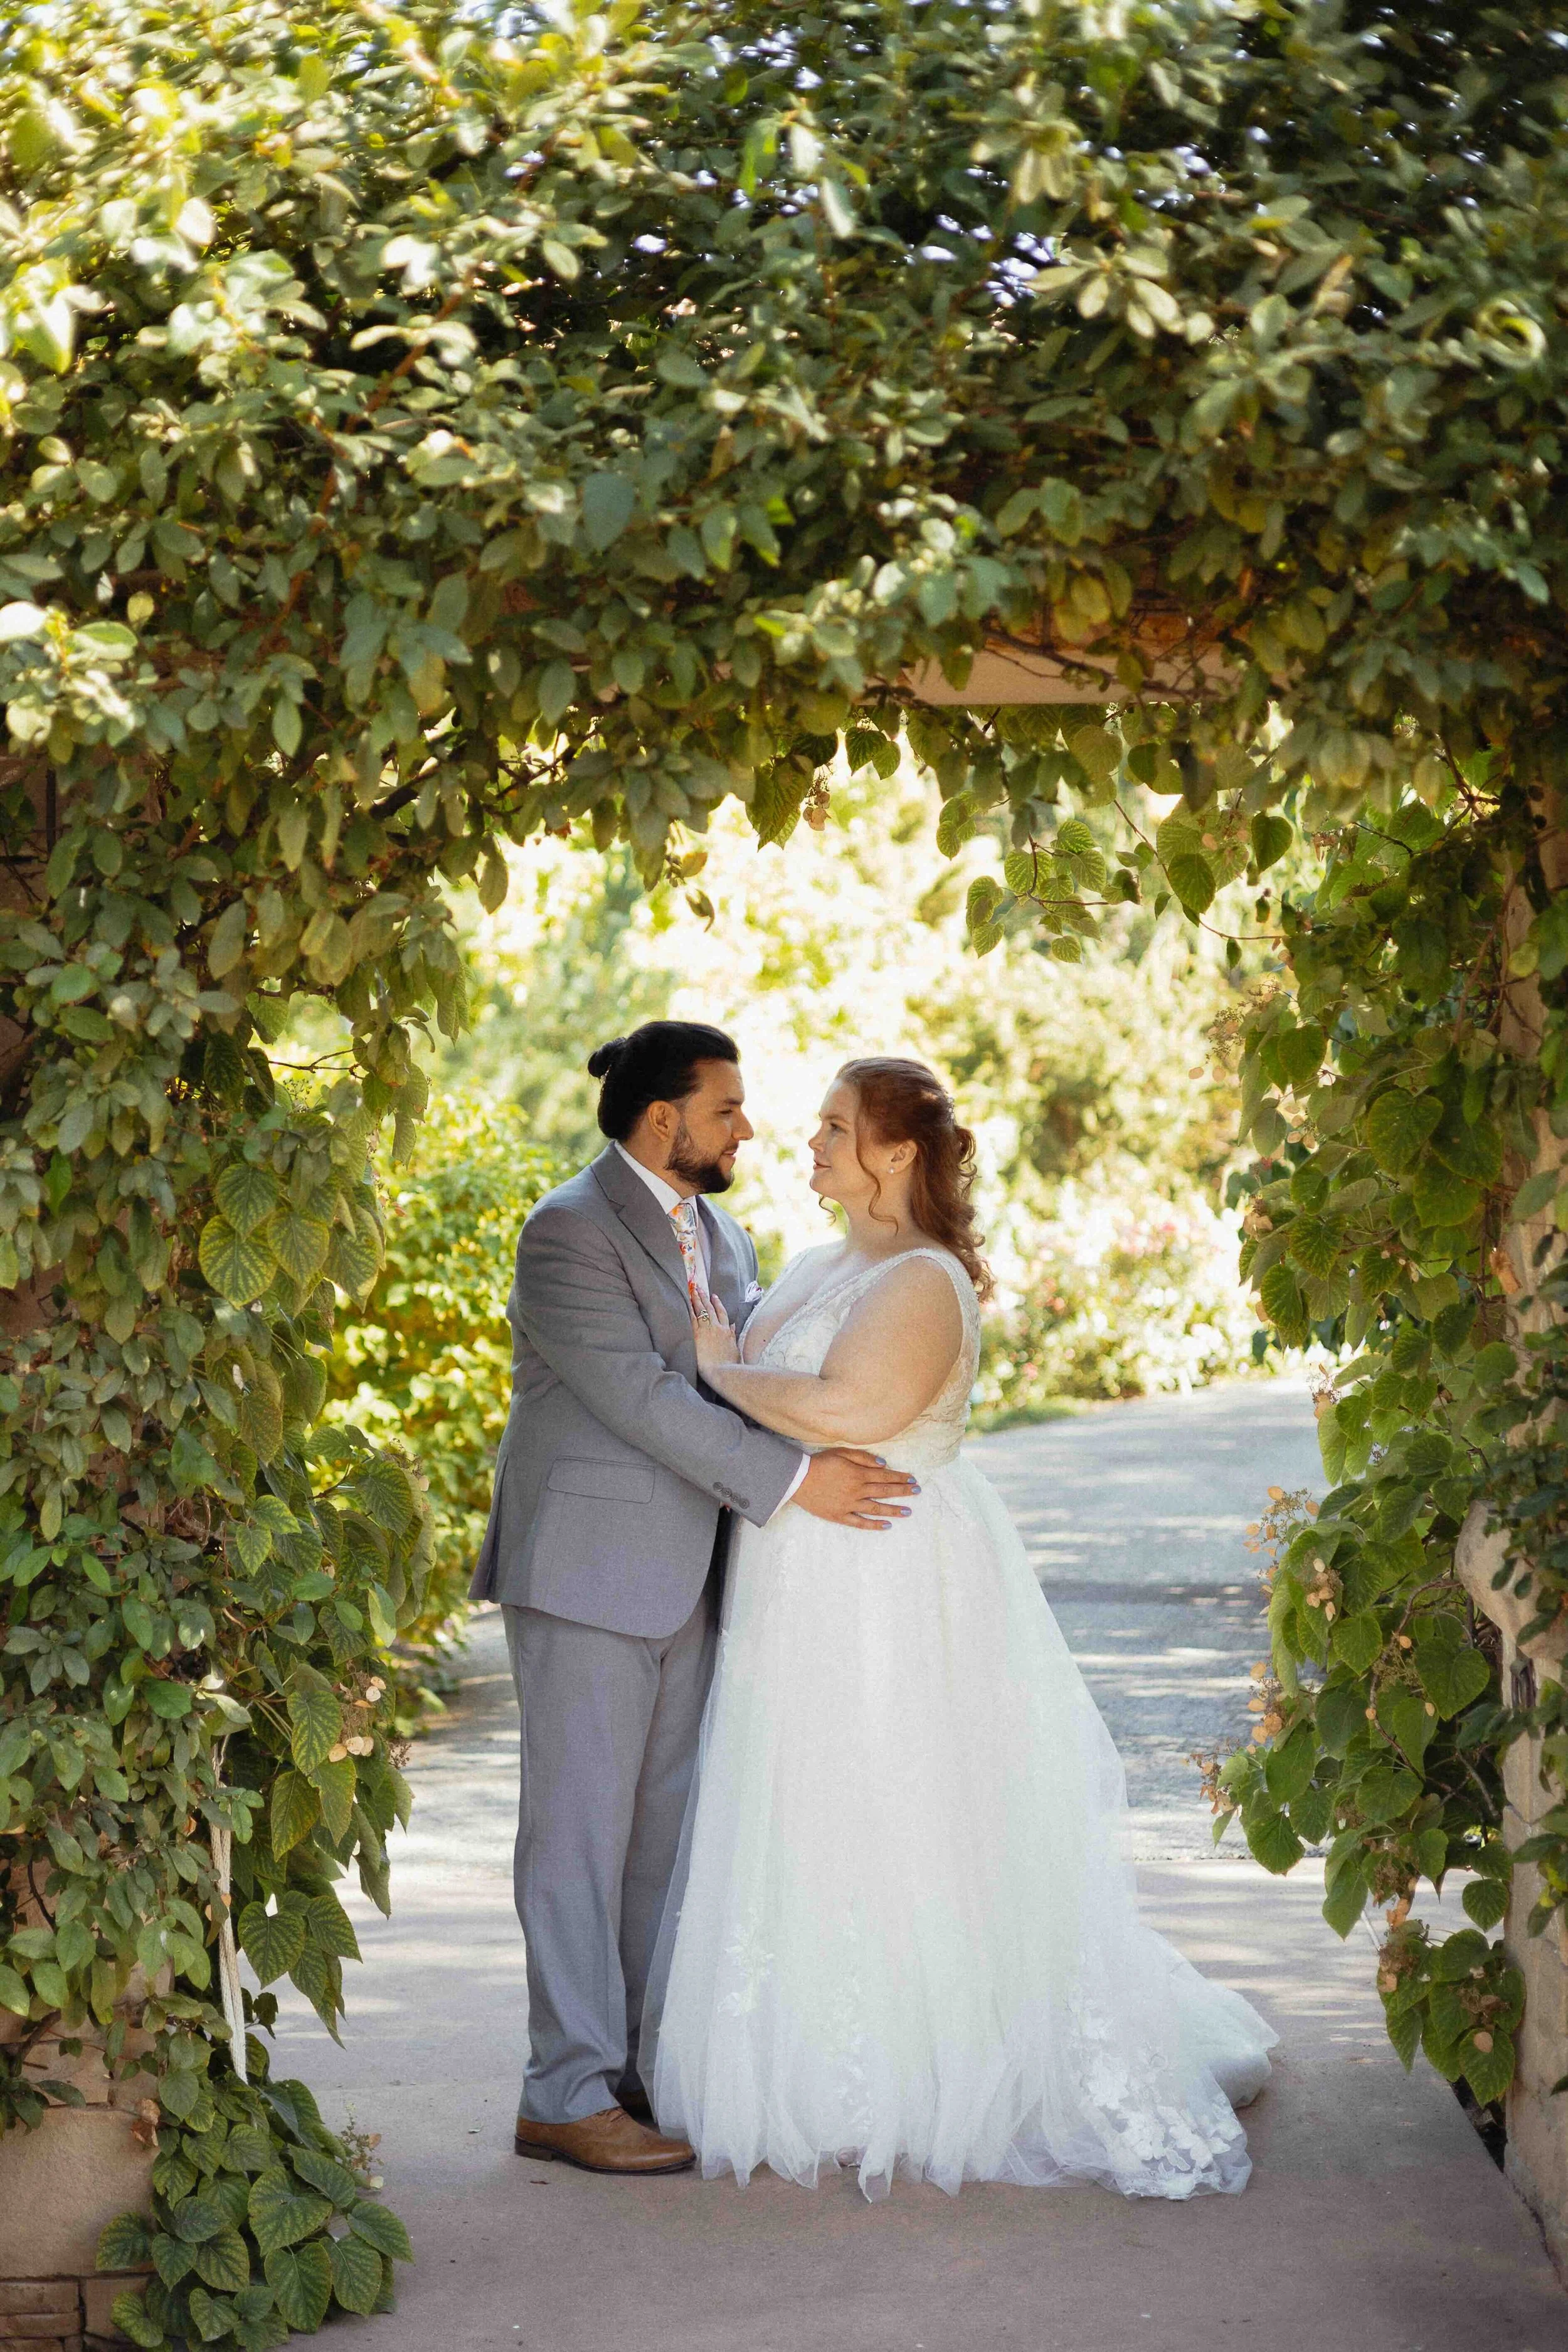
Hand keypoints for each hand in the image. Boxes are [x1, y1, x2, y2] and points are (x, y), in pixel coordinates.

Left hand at [691, 1295, 740, 1377]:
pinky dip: (690, 1310)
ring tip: (693, 1291)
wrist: (723, 1371)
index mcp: (727, 1331)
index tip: (714, 1296)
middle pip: (710, 1308)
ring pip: (701, 1311)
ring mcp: (707, 1331)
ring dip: (697, 1300)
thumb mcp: (735, 1349)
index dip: (717, 1303)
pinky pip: (693, 1319)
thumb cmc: (730, 1365)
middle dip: (705, 1297)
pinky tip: (687, 1304)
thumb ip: (732, 1336)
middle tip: (699, 1288)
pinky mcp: (697, 1336)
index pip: (722, 1313)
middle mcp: (717, 1328)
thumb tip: (732, 1326)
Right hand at [796, 1449, 918, 1530]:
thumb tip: (884, 1464)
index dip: (900, 1477)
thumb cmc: (820, 1463)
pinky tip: (886, 1525)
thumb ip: (864, 1458)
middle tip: (917, 1492)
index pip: (885, 1476)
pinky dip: (873, 1525)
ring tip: (908, 1512)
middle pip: (884, 1491)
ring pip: (876, 1508)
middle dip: (902, 1491)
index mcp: (858, 1474)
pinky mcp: (839, 1516)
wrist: (798, 1479)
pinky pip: (859, 1523)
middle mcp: (856, 1491)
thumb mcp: (842, 1453)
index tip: (912, 1479)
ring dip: (893, 1510)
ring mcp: (849, 1505)